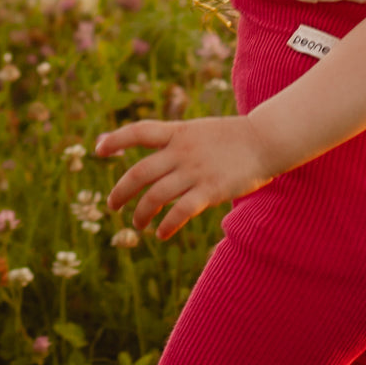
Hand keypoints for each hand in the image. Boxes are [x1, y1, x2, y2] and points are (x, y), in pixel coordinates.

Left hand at [95, 116, 276, 239]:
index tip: (99, 150)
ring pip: (155, 196)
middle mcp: (182, 151)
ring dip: (141, 214)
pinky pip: (180, 212)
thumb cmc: (234, 137)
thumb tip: (155, 156)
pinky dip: (166, 225)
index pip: (139, 131)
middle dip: (120, 192)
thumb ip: (178, 141)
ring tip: (137, 225)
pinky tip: (161, 234)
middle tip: (112, 205)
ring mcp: (195, 170)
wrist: (266, 140)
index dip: (116, 139)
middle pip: (139, 172)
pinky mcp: (210, 190)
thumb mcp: (200, 130)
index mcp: (178, 132)